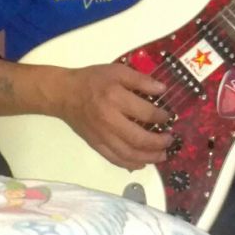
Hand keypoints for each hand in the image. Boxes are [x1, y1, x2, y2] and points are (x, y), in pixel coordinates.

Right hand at [52, 64, 171, 170]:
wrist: (64, 94)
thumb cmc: (93, 80)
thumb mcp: (118, 71)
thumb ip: (141, 80)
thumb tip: (162, 90)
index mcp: (116, 99)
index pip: (145, 113)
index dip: (161, 117)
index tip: (169, 118)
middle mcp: (109, 120)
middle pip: (138, 139)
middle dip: (158, 143)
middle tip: (170, 141)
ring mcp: (101, 136)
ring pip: (128, 154)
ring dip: (148, 158)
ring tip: (161, 156)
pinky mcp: (95, 144)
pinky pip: (114, 159)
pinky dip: (129, 164)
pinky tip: (141, 164)